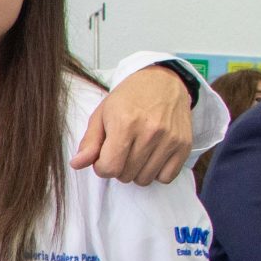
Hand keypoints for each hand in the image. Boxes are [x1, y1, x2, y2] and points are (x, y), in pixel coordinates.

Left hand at [72, 65, 195, 185]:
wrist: (163, 81)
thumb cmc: (129, 98)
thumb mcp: (102, 114)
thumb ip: (89, 142)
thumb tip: (76, 164)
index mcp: (125, 123)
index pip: (109, 168)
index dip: (102, 166)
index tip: (104, 155)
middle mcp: (150, 132)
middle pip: (126, 175)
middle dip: (118, 167)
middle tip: (122, 149)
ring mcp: (170, 139)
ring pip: (144, 179)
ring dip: (136, 171)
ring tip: (136, 151)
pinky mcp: (184, 145)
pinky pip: (166, 177)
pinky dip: (156, 172)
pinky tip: (152, 156)